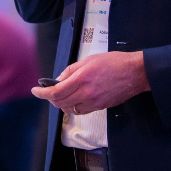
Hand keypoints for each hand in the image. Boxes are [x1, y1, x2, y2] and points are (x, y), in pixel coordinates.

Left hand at [31, 51, 148, 114]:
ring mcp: (94, 102)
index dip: (42, 93)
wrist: (135, 73)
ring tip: (61, 94)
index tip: (35, 91)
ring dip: (61, 103)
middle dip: (50, 98)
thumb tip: (58, 79)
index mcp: (81, 79)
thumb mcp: (89, 60)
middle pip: (60, 103)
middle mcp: (86, 93)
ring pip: (69, 109)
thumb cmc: (114, 62)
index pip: (56, 92)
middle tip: (48, 91)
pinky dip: (73, 106)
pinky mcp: (100, 107)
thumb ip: (71, 70)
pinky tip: (74, 98)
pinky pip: (81, 111)